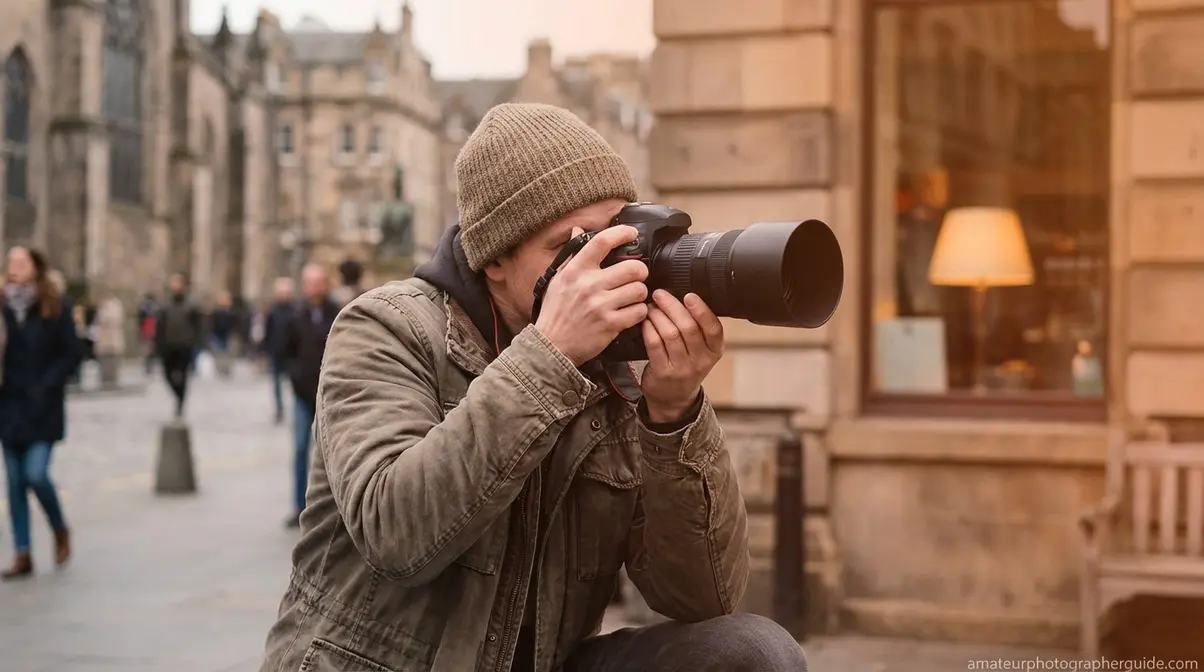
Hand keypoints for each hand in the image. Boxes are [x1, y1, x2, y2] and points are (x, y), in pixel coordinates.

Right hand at [535, 225, 649, 365]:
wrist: (551, 346)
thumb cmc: (555, 312)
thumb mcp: (557, 279)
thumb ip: (571, 255)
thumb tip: (577, 230)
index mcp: (576, 270)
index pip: (602, 241)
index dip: (622, 233)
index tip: (631, 234)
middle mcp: (589, 285)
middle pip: (633, 267)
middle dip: (640, 272)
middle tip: (636, 277)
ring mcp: (600, 306)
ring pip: (639, 290)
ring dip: (639, 293)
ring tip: (631, 297)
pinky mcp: (610, 325)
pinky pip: (639, 312)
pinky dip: (638, 312)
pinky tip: (629, 313)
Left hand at [640, 290, 723, 422]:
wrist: (674, 399)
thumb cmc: (687, 367)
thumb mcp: (702, 351)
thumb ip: (699, 328)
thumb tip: (684, 297)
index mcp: (714, 351)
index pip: (714, 328)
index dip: (702, 310)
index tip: (689, 295)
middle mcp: (701, 360)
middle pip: (689, 327)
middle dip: (673, 306)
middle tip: (660, 294)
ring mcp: (682, 368)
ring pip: (670, 334)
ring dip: (658, 316)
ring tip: (651, 306)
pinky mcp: (663, 372)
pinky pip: (655, 345)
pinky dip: (649, 329)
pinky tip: (646, 321)